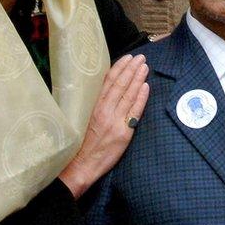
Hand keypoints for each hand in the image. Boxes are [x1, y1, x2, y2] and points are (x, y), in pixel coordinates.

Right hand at [58, 54, 149, 198]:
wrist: (78, 167)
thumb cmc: (78, 145)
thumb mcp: (82, 120)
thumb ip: (94, 106)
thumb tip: (106, 91)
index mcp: (92, 107)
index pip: (108, 82)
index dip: (119, 68)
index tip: (127, 58)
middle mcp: (103, 111)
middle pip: (120, 85)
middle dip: (131, 69)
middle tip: (141, 57)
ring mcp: (114, 121)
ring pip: (129, 94)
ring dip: (138, 78)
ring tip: (145, 67)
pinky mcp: (123, 133)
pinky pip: (135, 111)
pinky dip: (141, 97)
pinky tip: (146, 86)